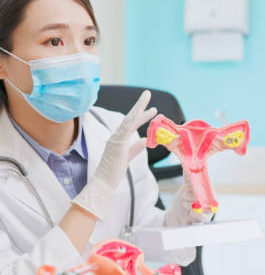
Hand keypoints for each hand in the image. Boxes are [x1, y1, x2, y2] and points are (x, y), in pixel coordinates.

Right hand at [72, 91, 156, 220]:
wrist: (104, 181)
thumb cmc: (114, 171)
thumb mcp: (128, 157)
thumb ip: (136, 148)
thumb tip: (144, 139)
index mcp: (119, 139)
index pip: (132, 123)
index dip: (141, 114)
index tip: (151, 108)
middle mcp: (117, 135)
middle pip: (130, 117)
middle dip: (140, 105)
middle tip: (148, 94)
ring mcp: (116, 138)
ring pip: (129, 119)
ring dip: (139, 108)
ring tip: (147, 98)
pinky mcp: (118, 142)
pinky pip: (127, 128)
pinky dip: (133, 119)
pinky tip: (141, 111)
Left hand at [165, 172, 214, 225]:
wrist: (176, 213)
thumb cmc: (183, 199)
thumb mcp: (185, 187)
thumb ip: (188, 177)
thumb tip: (187, 165)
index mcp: (207, 190)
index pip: (205, 185)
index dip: (195, 185)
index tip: (183, 187)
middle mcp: (210, 199)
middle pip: (206, 195)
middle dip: (193, 194)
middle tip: (183, 194)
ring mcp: (209, 209)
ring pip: (206, 206)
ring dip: (194, 204)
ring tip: (184, 203)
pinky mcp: (206, 219)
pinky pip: (206, 217)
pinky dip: (198, 214)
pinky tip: (192, 211)